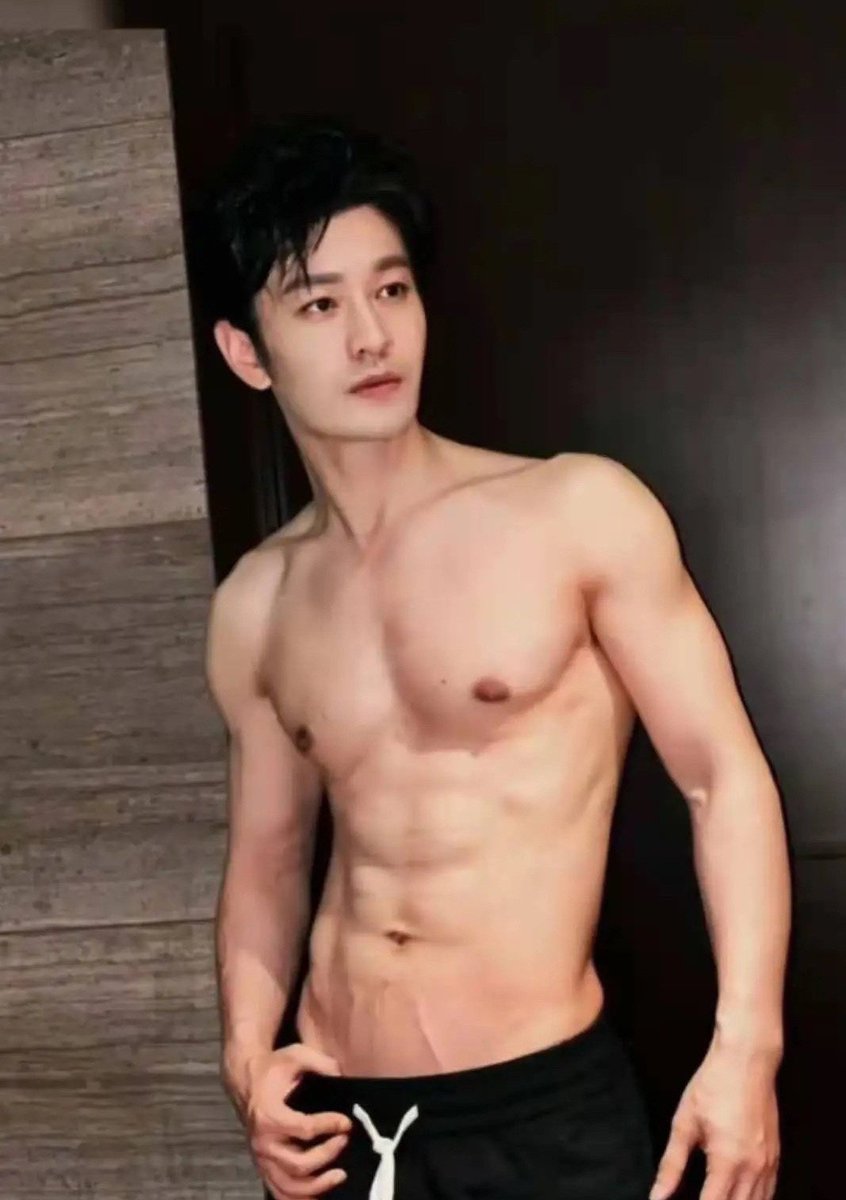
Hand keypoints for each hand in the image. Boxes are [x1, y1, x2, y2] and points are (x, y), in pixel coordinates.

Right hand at [224, 1041, 353, 1197]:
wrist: (246, 1080)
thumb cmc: (274, 1068)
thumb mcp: (296, 1054)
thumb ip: (321, 1063)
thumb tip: (343, 1077)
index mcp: (269, 1115)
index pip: (304, 1129)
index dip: (329, 1126)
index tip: (347, 1122)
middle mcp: (263, 1142)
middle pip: (299, 1164)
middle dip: (327, 1155)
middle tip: (344, 1141)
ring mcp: (262, 1158)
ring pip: (289, 1186)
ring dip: (317, 1185)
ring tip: (340, 1174)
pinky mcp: (263, 1166)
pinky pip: (279, 1193)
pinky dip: (299, 1198)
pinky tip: (319, 1193)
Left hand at [649, 1040, 780, 1199]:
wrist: (747, 1060)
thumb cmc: (714, 1085)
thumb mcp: (684, 1123)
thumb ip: (671, 1165)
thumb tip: (658, 1195)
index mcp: (727, 1162)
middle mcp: (752, 1168)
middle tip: (702, 1197)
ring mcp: (768, 1164)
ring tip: (716, 1196)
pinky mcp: (776, 1156)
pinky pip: (769, 1192)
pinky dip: (754, 1199)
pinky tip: (740, 1196)